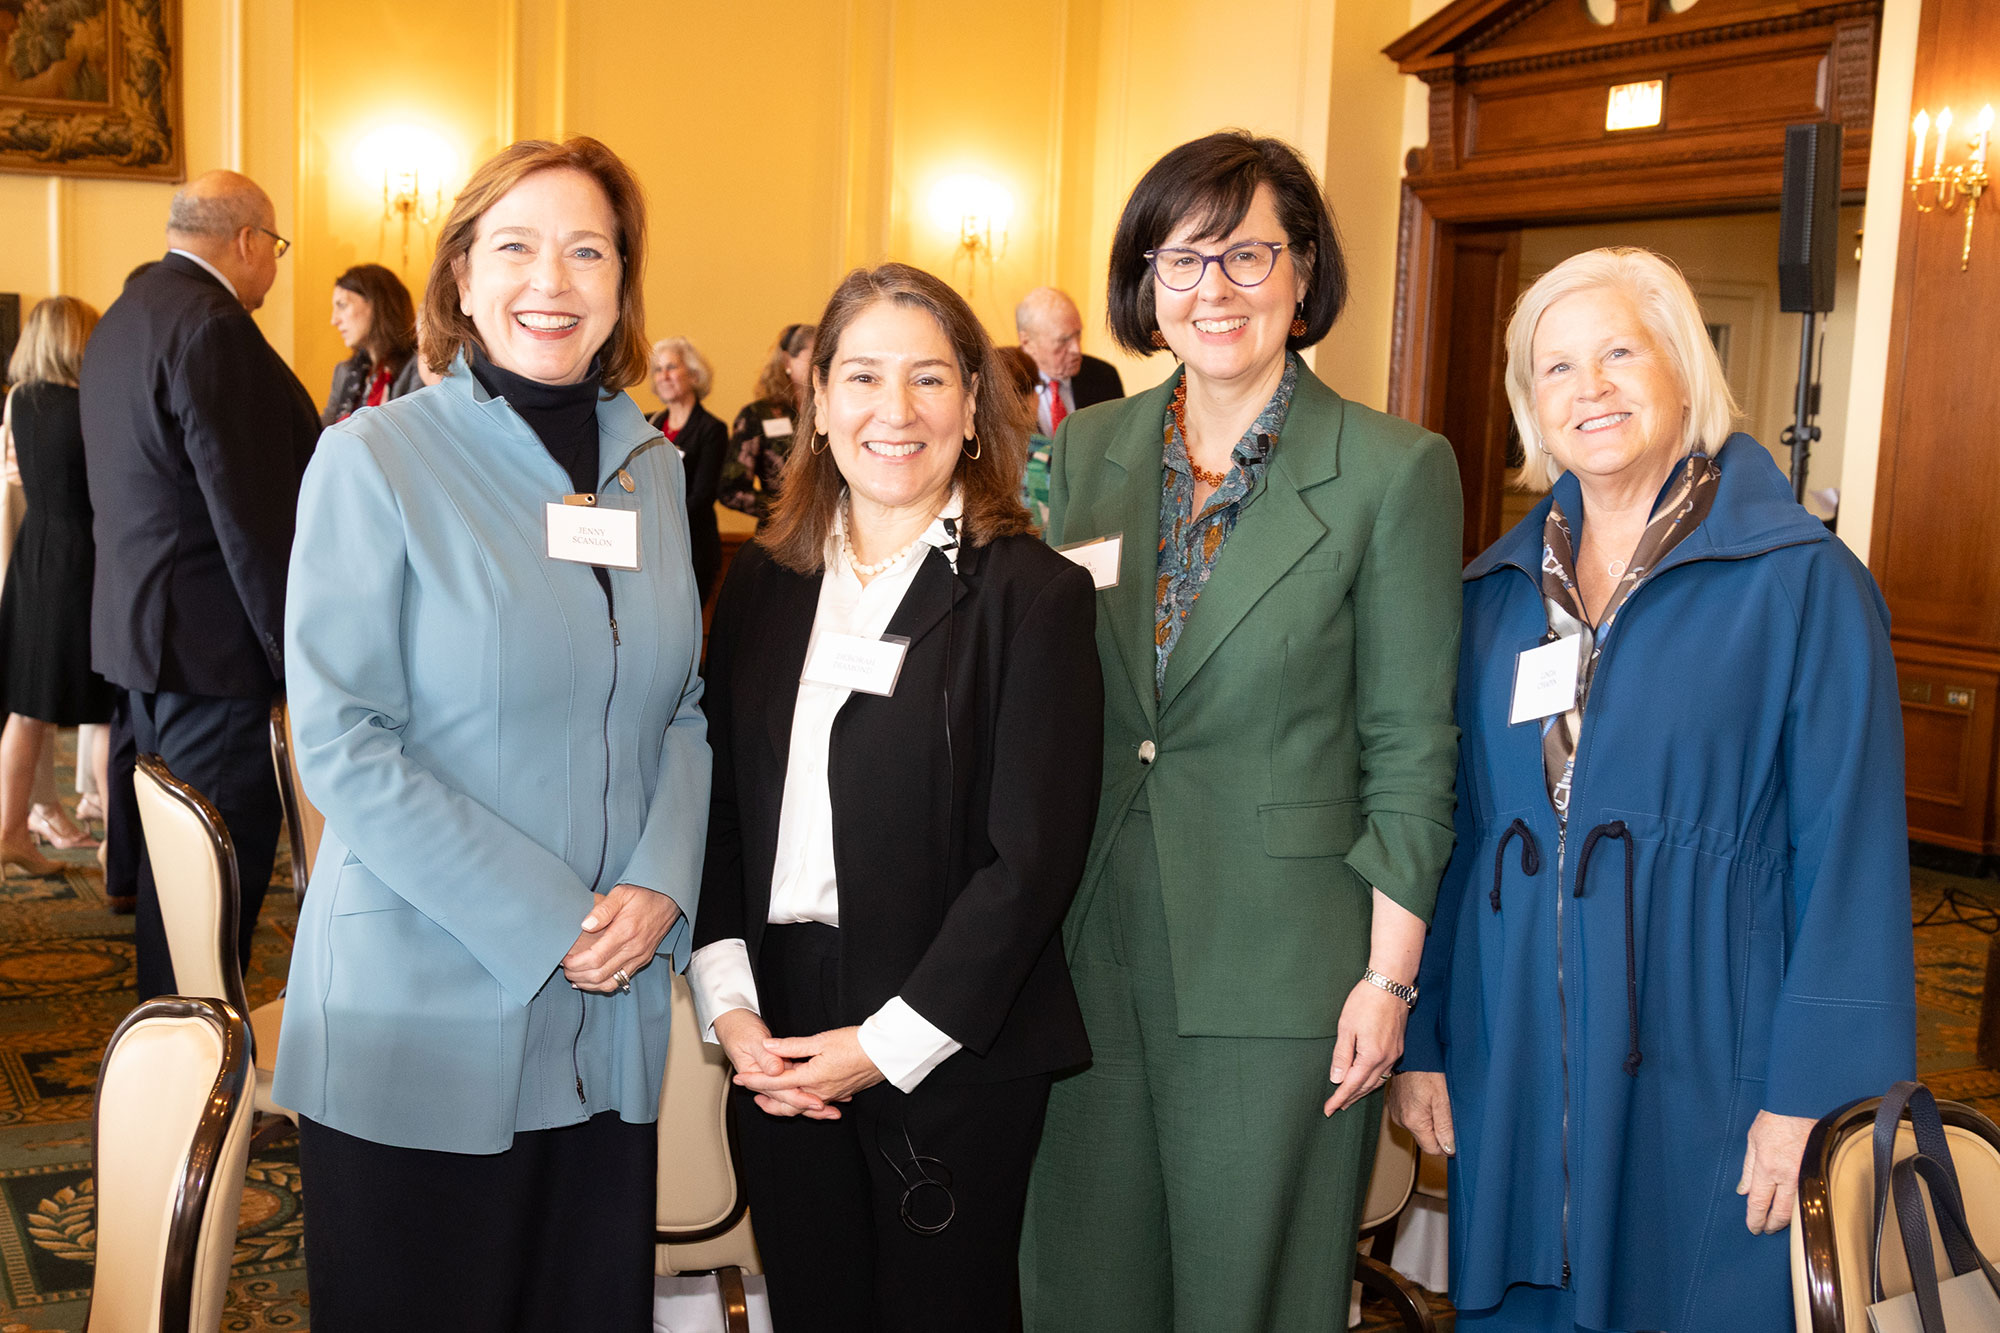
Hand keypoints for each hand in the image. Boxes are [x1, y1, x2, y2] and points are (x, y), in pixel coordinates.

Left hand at [561, 884, 679, 992]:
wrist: (669, 902)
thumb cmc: (644, 896)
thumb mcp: (622, 893)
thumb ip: (602, 909)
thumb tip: (585, 925)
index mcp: (625, 932)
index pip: (595, 958)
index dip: (576, 963)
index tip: (565, 959)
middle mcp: (633, 949)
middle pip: (599, 974)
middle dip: (577, 975)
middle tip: (565, 968)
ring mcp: (638, 958)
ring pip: (610, 982)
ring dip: (589, 984)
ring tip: (574, 977)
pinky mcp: (642, 962)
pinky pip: (621, 981)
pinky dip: (603, 985)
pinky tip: (591, 981)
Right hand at [711, 1008, 836, 1119]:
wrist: (731, 1022)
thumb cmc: (740, 1029)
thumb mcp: (751, 1040)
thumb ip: (765, 1056)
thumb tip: (775, 1070)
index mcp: (756, 1075)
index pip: (781, 1092)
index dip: (800, 1098)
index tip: (816, 1103)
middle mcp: (766, 1079)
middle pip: (789, 1099)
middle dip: (811, 1108)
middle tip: (832, 1113)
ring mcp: (774, 1075)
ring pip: (795, 1093)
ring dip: (814, 1101)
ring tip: (835, 1108)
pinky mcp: (781, 1068)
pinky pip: (798, 1082)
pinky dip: (812, 1087)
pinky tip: (828, 1090)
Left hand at [735, 1026, 883, 1108]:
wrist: (886, 1051)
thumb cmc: (857, 1044)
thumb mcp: (821, 1040)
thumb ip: (792, 1046)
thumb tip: (770, 1046)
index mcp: (812, 1078)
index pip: (776, 1082)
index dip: (756, 1081)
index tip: (740, 1079)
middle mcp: (820, 1091)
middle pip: (786, 1103)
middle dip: (767, 1100)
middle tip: (751, 1094)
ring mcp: (831, 1094)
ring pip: (801, 1105)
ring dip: (784, 1101)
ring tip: (772, 1098)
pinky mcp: (840, 1092)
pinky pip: (816, 1102)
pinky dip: (803, 1101)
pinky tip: (802, 1095)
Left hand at [1324, 979, 1409, 1115]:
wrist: (1391, 983)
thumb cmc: (1366, 1001)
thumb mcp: (1346, 1027)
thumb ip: (1342, 1055)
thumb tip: (1337, 1079)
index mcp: (1372, 1056)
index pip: (1352, 1085)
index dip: (1339, 1098)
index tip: (1329, 1110)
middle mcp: (1387, 1059)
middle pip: (1367, 1086)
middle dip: (1351, 1098)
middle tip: (1337, 1107)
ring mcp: (1395, 1053)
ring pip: (1378, 1080)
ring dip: (1363, 1091)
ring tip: (1350, 1097)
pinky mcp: (1399, 1046)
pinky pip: (1386, 1071)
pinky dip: (1374, 1080)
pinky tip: (1367, 1079)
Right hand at [1387, 1071, 1455, 1156]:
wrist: (1412, 1054)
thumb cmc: (1427, 1072)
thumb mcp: (1443, 1099)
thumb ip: (1445, 1127)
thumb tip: (1449, 1149)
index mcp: (1413, 1121)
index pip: (1431, 1149)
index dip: (1446, 1146)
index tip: (1454, 1135)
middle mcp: (1401, 1120)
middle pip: (1424, 1139)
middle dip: (1437, 1132)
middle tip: (1445, 1111)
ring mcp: (1395, 1113)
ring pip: (1418, 1129)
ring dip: (1428, 1122)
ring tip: (1434, 1102)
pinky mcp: (1394, 1106)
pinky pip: (1410, 1118)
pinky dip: (1419, 1113)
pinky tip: (1424, 1099)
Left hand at [1739, 1109, 1814, 1233]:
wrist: (1802, 1105)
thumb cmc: (1775, 1119)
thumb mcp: (1753, 1140)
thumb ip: (1748, 1169)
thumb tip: (1743, 1191)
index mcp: (1767, 1167)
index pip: (1759, 1203)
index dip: (1755, 1219)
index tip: (1753, 1228)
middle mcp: (1788, 1175)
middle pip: (1781, 1212)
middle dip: (1772, 1225)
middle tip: (1766, 1229)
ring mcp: (1807, 1175)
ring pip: (1799, 1208)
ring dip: (1789, 1221)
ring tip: (1780, 1224)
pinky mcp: (1821, 1171)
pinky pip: (1812, 1196)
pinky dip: (1804, 1207)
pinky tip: (1799, 1211)